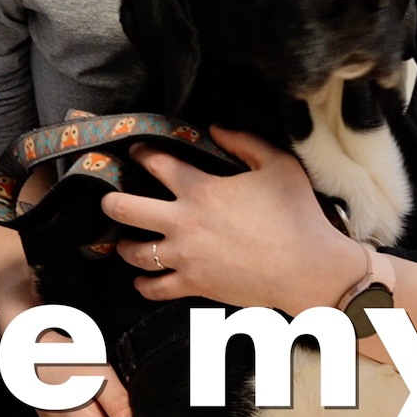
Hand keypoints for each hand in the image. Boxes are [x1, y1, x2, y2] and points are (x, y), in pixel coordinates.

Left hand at [103, 126, 367, 312]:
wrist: (308, 267)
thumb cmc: (297, 214)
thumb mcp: (278, 164)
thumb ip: (244, 141)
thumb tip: (215, 128)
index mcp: (200, 189)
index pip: (155, 163)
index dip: (141, 152)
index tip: (135, 150)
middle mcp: (183, 222)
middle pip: (125, 209)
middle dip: (111, 201)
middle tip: (109, 200)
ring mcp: (185, 256)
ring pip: (134, 252)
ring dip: (124, 246)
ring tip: (124, 242)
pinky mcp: (193, 285)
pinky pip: (154, 288)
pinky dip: (144, 284)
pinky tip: (142, 279)